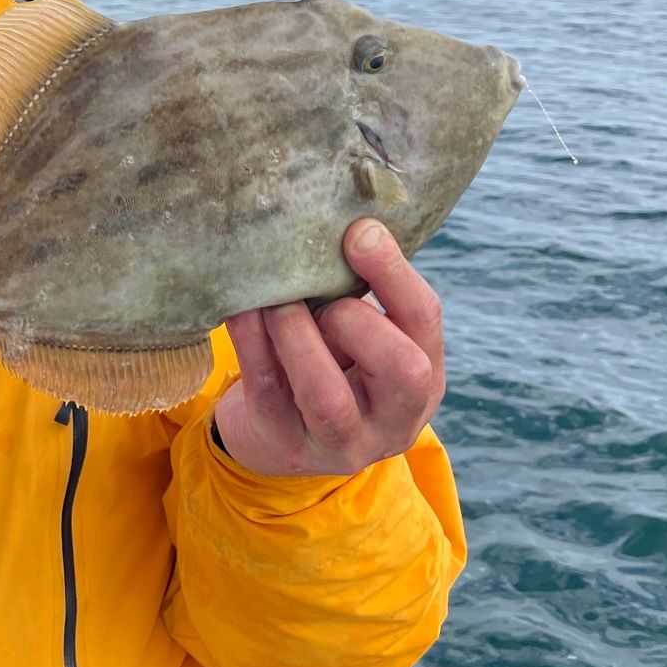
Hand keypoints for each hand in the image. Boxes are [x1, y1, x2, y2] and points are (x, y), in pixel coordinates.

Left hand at [213, 220, 444, 479]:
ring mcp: (339, 443)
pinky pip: (267, 390)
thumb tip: (344, 222)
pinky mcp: (284, 444)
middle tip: (321, 301)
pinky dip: (252, 342)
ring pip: (326, 393)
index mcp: (424, 379)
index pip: (426, 319)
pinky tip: (240, 309)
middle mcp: (393, 420)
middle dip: (357, 320)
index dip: (394, 272)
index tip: (357, 232)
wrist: (280, 436)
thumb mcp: (361, 335)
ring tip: (276, 301)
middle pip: (404, 370)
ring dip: (297, 333)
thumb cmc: (329, 362)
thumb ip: (361, 289)